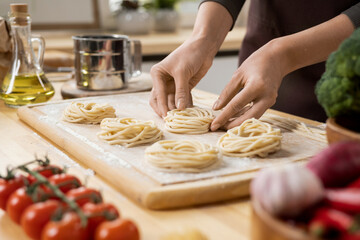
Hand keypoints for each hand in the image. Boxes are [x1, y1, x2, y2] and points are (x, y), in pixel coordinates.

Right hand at [149, 1, 232, 117]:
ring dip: (177, 109)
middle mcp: (162, 81)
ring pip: (171, 102)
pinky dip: (185, 106)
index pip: (157, 94)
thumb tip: (179, 108)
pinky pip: (182, 99)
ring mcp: (173, 85)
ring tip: (183, 118)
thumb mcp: (183, 73)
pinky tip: (189, 112)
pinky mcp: (184, 87)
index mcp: (157, 74)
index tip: (167, 117)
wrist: (203, 47)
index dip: (162, 107)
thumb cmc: (190, 54)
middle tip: (172, 120)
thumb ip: (180, 91)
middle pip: (160, 100)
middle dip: (166, 110)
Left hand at [211, 40, 285, 130]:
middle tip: (218, 128)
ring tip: (223, 124)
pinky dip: (244, 116)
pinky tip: (233, 117)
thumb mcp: (238, 75)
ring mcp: (270, 101)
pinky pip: (255, 113)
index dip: (223, 117)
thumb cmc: (257, 63)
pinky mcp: (270, 103)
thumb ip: (227, 92)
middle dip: (231, 125)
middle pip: (247, 118)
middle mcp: (266, 96)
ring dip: (238, 122)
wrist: (277, 58)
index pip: (236, 106)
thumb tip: (216, 108)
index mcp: (256, 86)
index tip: (213, 125)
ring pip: (252, 118)